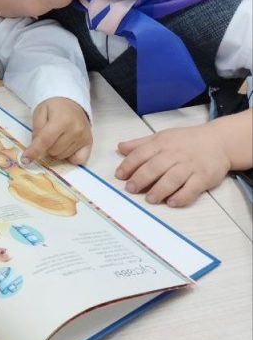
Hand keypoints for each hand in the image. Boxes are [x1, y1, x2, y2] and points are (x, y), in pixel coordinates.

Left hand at [24, 97, 91, 164]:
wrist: (71, 101)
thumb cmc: (53, 107)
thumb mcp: (40, 112)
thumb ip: (36, 130)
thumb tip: (35, 149)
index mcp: (62, 120)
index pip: (45, 140)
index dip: (34, 151)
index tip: (25, 160)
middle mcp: (76, 129)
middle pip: (53, 150)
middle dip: (46, 147)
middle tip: (48, 135)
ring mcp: (84, 137)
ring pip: (63, 156)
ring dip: (56, 150)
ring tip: (58, 137)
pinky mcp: (89, 142)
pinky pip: (78, 160)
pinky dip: (70, 157)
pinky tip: (67, 147)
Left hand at [116, 124, 230, 206]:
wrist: (219, 141)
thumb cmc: (187, 141)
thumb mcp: (162, 137)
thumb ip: (141, 144)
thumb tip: (120, 147)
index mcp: (163, 143)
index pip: (142, 153)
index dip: (129, 165)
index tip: (120, 176)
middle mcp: (175, 154)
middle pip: (155, 167)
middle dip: (141, 178)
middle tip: (131, 189)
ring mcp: (190, 166)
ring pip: (172, 178)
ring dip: (159, 189)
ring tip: (150, 199)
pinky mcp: (203, 177)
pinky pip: (192, 188)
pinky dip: (181, 197)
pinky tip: (172, 203)